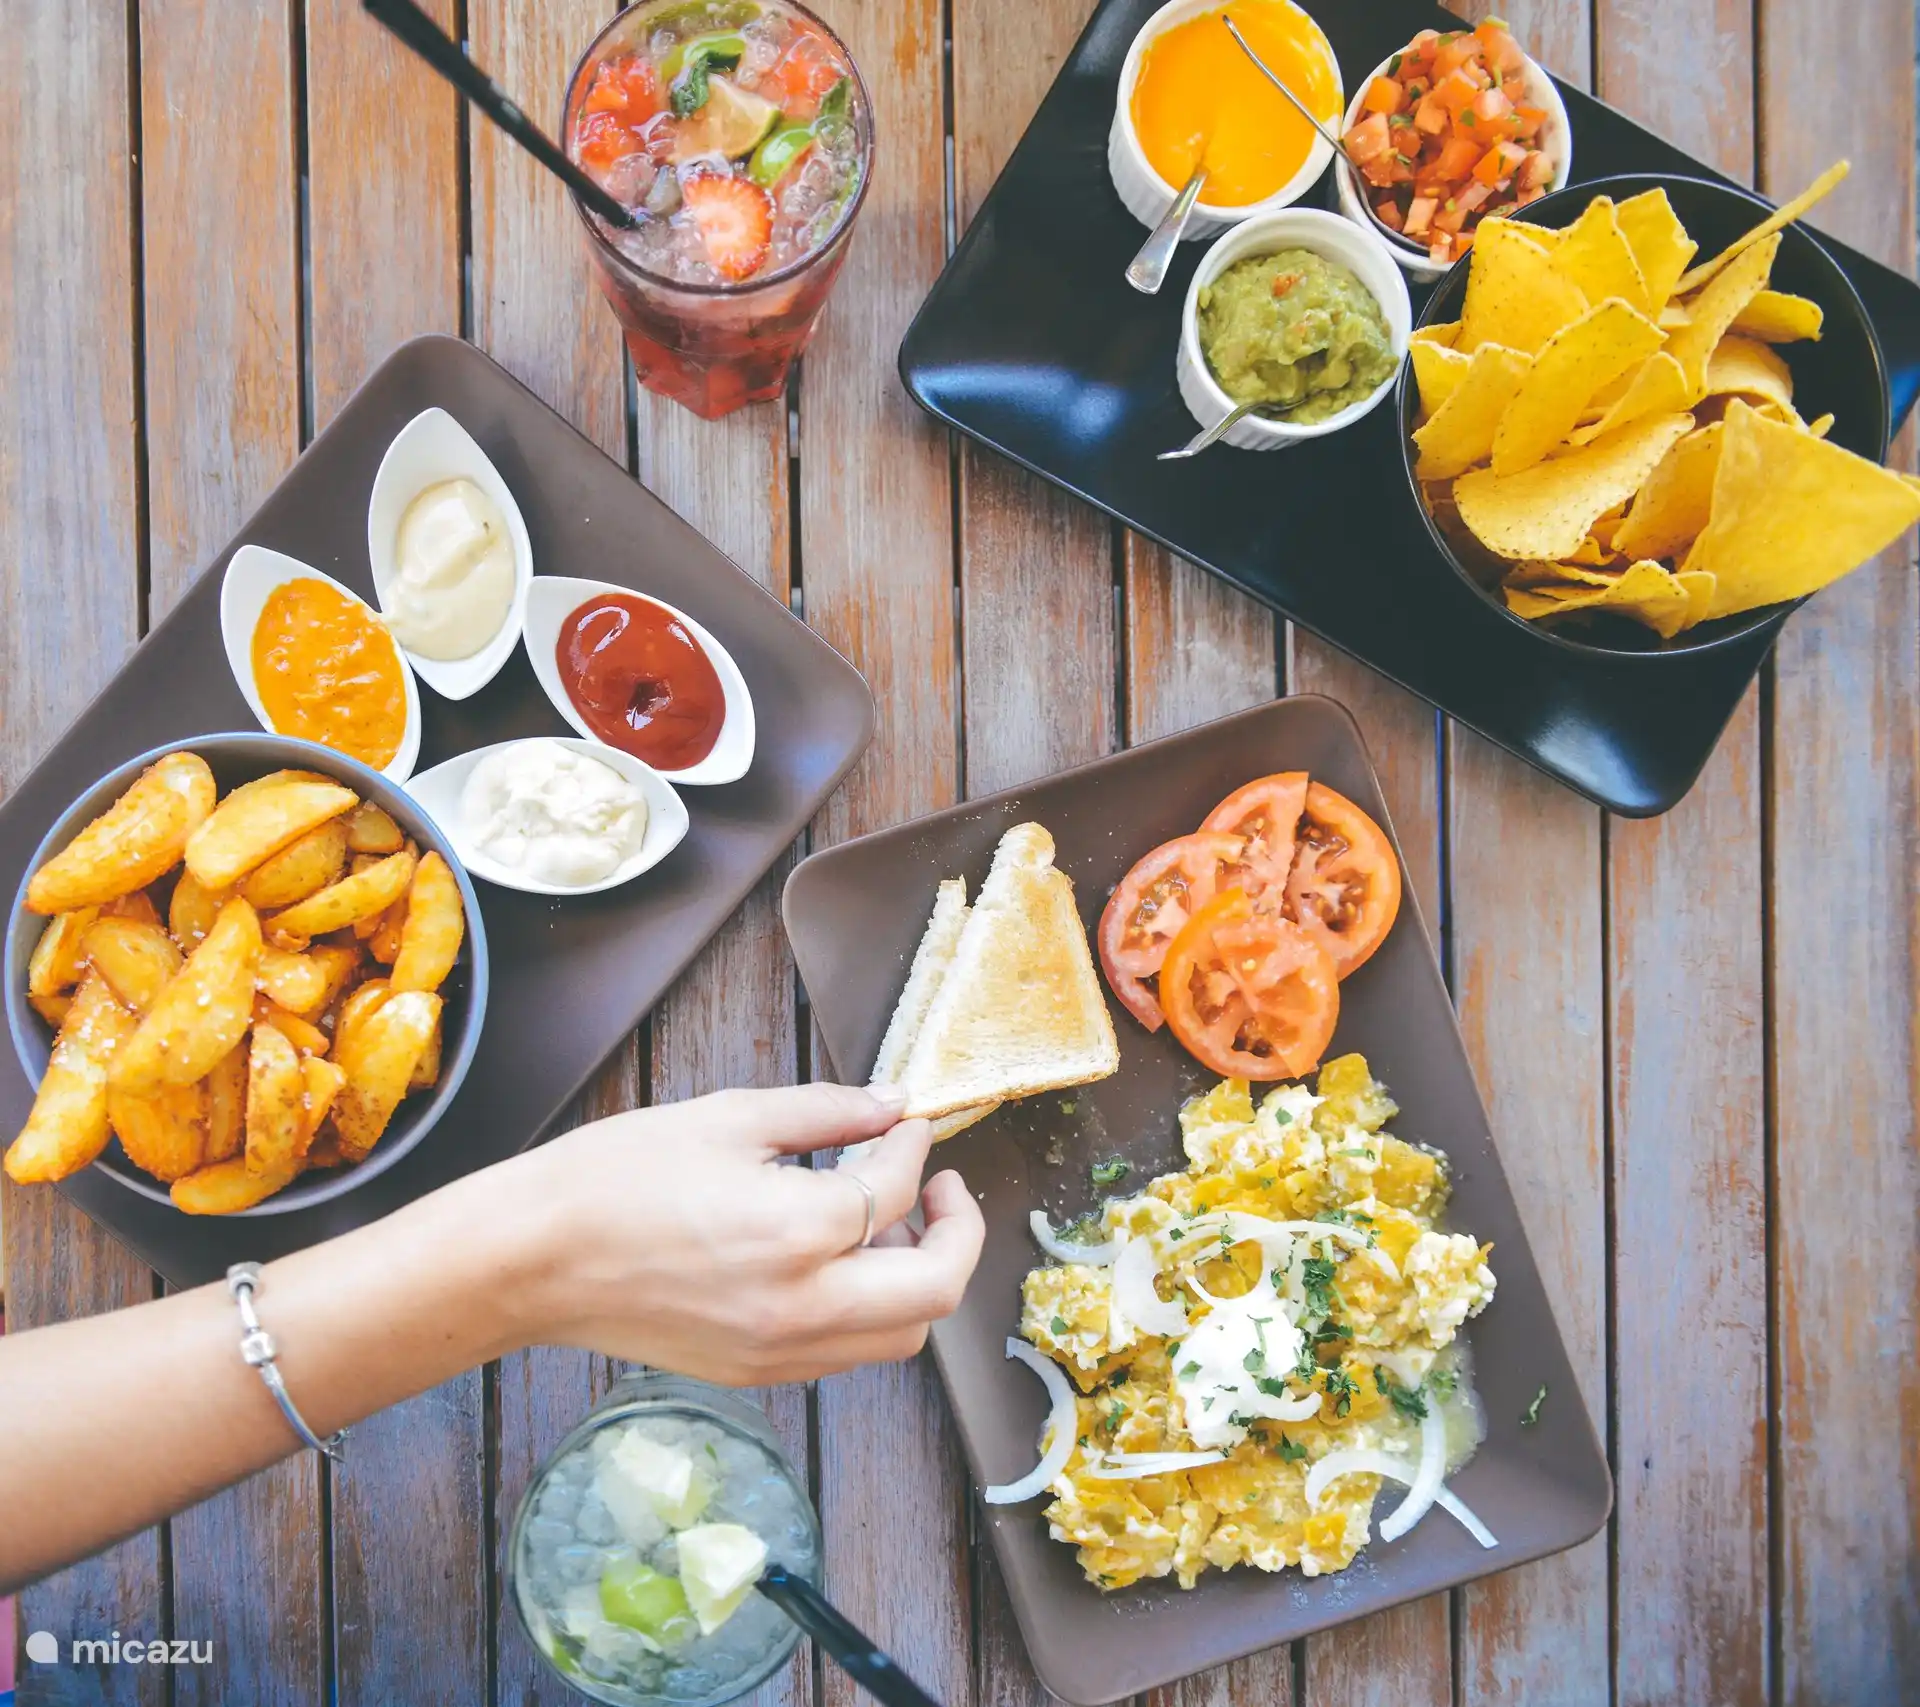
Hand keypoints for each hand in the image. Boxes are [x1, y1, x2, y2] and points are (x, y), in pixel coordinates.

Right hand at [507, 1083, 985, 1383]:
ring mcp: (779, 1353)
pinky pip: (847, 1353)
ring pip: (900, 1337)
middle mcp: (801, 1307)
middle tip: (941, 1187)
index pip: (894, 1192)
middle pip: (935, 1291)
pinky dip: (870, 1310)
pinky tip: (840, 1261)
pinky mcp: (756, 1375)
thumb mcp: (729, 1119)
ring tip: (889, 1224)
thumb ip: (827, 1112)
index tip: (907, 1123)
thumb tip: (891, 1106)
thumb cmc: (615, 1179)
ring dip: (918, 1279)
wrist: (533, 1258)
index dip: (912, 1147)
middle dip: (957, 1232)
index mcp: (796, 1232)